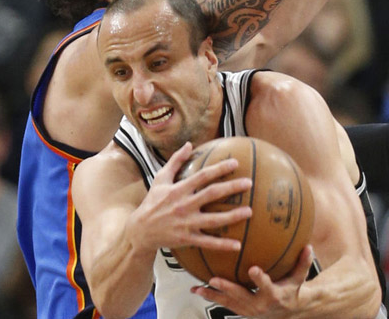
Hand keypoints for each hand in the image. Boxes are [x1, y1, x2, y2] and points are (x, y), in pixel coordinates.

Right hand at [126, 142, 252, 252]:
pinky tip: (238, 245)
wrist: (139, 231)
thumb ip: (175, 161)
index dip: (219, 168)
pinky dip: (222, 245)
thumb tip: (189, 144)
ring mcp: (186, 223)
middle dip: (231, 188)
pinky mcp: (186, 239)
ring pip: (213, 220)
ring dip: (232, 216)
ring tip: (250, 211)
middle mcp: (183, 205)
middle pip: (211, 194)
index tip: (236, 162)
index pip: (202, 176)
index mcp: (178, 190)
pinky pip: (207, 242)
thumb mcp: (159, 180)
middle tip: (249, 183)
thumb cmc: (152, 203)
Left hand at [191, 246, 315, 317]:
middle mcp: (258, 305)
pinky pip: (223, 303)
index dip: (259, 279)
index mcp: (273, 295)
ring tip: (197, 289)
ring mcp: (247, 310)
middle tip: (214, 279)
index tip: (253, 269)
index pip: (266, 287)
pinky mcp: (240, 311)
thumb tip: (309, 246)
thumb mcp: (299, 278)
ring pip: (228, 303)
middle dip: (227, 289)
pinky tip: (197, 290)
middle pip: (241, 296)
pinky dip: (210, 297)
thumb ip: (303, 263)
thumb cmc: (293, 289)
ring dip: (212, 295)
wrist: (287, 312)